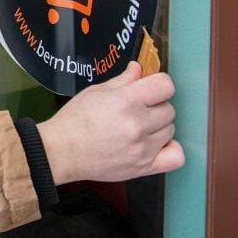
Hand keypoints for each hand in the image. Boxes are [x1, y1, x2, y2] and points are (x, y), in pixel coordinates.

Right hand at [37, 62, 183, 184]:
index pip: (165, 85)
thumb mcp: (95, 92)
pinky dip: (170, 148)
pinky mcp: (144, 167)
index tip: (148, 88)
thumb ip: (122, 80)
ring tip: (137, 128)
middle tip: (135, 109)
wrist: (61, 152)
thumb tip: (139, 69)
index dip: (158, 83)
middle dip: (154, 106)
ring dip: (158, 126)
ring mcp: (142, 148)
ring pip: (170, 130)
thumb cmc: (74, 121)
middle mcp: (137, 125)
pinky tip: (155, 144)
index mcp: (125, 102)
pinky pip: (176, 156)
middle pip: (169, 109)